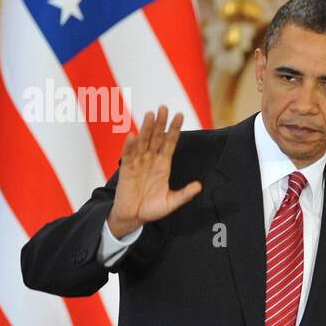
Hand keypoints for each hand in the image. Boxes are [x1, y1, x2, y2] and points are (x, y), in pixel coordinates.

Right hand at [107, 106, 201, 237]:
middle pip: (156, 138)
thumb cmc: (152, 209)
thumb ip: (184, 194)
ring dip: (146, 128)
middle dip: (161, 123)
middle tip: (164, 107)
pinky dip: (130, 145)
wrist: (133, 217)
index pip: (170, 143)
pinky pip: (128, 155)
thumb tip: (199, 186)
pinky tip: (133, 135)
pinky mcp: (126, 169)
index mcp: (163, 164)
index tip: (180, 115)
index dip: (174, 130)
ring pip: (143, 142)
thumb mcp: (171, 202)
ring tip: (150, 114)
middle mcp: (151, 160)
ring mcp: (138, 163)